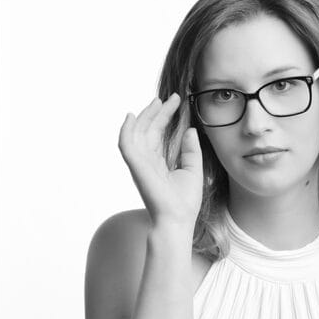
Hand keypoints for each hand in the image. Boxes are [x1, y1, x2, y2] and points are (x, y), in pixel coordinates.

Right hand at [118, 94, 202, 227]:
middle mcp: (147, 161)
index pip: (159, 134)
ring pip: (137, 133)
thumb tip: (190, 130)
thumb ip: (190, 150)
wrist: (178, 219)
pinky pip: (126, 144)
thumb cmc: (185, 202)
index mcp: (158, 163)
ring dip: (144, 116)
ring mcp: (140, 163)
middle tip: (167, 98)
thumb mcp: (192, 169)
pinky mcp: (136, 166)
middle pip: (148, 130)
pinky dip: (125, 130)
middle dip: (156, 112)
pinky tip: (130, 117)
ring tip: (157, 102)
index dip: (165, 117)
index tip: (176, 102)